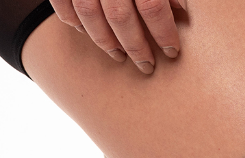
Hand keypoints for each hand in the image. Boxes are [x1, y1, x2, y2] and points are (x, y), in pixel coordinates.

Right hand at [50, 0, 185, 73]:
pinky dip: (73, 22)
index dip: (163, 33)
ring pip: (89, 16)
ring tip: (119, 55)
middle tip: (147, 65)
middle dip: (136, 47)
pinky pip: (63, 4)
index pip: (152, 6)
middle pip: (120, 17)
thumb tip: (182, 12)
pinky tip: (86, 33)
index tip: (172, 51)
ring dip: (105, 42)